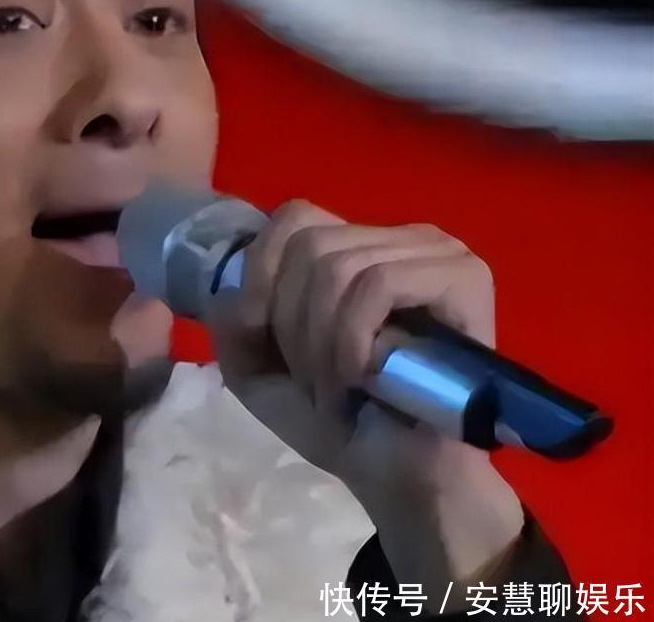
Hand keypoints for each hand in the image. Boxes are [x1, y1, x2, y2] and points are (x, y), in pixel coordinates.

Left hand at [207, 199, 523, 600]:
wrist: (397, 476)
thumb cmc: (337, 419)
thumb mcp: (257, 370)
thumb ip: (230, 323)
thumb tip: (231, 289)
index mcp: (357, 246)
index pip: (293, 219)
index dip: (263, 278)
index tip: (267, 341)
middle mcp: (400, 237)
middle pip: (309, 244)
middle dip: (292, 325)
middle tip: (315, 381)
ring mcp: (437, 253)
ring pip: (338, 267)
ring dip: (321, 344)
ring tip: (339, 389)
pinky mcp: (464, 279)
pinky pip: (376, 285)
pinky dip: (352, 341)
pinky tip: (364, 380)